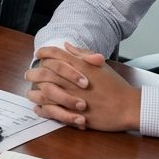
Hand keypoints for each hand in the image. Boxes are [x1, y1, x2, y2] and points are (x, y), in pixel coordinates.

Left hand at [25, 42, 140, 131]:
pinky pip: (52, 111)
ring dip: (34, 92)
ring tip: (30, 92)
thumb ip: (82, 54)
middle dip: (33, 72)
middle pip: (45, 72)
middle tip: (29, 74)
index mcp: (80, 67)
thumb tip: (65, 45)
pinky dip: (42, 109)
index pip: (55, 55)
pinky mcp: (74, 113)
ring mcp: (73, 97)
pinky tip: (39, 108)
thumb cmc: (115, 86)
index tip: (38, 55)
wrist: (129, 107)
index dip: (43, 53)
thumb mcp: (100, 65)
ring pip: (44, 92)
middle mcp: (73, 80)